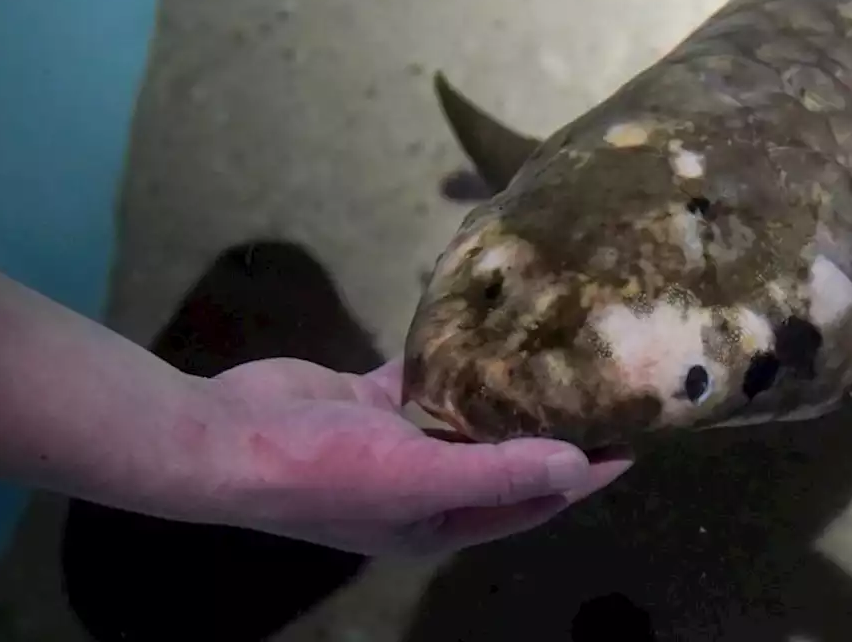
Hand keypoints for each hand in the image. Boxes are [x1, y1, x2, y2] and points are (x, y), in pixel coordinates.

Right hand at [200, 357, 632, 557]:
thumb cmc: (322, 472)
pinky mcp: (369, 400)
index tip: (628, 443)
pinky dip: (449, 356)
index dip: (580, 477)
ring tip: (556, 353)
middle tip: (599, 387)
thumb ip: (497, 474)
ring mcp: (394, 442)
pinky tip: (483, 327)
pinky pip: (423, 377)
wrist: (223, 436)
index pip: (531, 500)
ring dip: (503, 389)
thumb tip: (576, 465)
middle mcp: (424, 486)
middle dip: (550, 428)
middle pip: (504, 457)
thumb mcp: (417, 480)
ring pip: (465, 413)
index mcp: (440, 523)